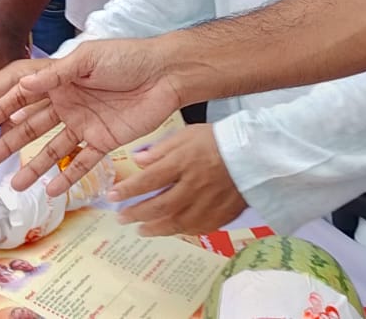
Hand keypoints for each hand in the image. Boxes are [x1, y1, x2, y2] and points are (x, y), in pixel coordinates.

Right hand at [0, 36, 182, 194]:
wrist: (166, 74)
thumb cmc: (126, 57)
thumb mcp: (88, 58)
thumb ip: (57, 74)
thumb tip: (24, 85)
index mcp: (58, 79)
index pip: (18, 93)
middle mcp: (65, 102)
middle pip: (29, 125)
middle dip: (7, 141)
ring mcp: (83, 123)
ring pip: (51, 149)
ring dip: (33, 166)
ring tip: (15, 185)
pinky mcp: (103, 140)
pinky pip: (82, 162)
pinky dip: (67, 177)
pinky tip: (51, 191)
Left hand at [104, 125, 246, 237]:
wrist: (254, 155)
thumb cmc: (217, 140)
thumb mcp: (186, 134)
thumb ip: (161, 149)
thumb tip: (137, 160)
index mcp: (182, 163)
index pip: (148, 180)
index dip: (127, 190)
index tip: (111, 196)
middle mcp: (193, 186)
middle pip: (159, 206)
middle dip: (136, 213)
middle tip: (121, 217)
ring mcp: (207, 203)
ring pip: (176, 222)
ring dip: (154, 228)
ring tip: (140, 229)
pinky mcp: (220, 215)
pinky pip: (196, 228)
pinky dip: (179, 231)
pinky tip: (170, 229)